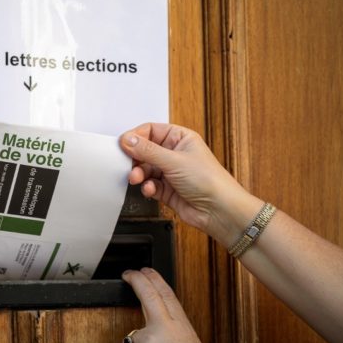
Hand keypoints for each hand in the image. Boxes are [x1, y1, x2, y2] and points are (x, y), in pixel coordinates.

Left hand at [119, 268, 209, 342]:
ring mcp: (148, 341)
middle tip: (128, 274)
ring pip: (132, 340)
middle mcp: (164, 328)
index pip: (166, 293)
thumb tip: (150, 323)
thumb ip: (168, 331)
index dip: (153, 278)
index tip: (144, 270)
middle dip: (137, 280)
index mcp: (180, 326)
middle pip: (148, 295)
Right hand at [120, 123, 258, 246]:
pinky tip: (151, 190)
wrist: (219, 211)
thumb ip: (147, 150)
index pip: (151, 131)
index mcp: (180, 138)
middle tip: (127, 163)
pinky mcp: (167, 189)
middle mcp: (175, 154)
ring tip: (137, 178)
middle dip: (135, 158)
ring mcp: (171, 172)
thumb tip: (127, 140)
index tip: (123, 144)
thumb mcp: (173, 160)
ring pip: (145, 169)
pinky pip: (149, 184)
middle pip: (145, 150)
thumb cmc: (209, 181)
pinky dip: (147, 187)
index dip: (136, 137)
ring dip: (139, 174)